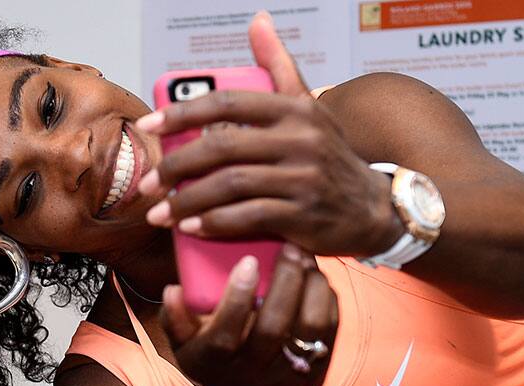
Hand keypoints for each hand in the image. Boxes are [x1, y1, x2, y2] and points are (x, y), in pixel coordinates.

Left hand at [135, 11, 402, 257]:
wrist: (373, 207)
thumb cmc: (329, 156)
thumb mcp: (308, 107)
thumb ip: (279, 66)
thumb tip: (258, 20)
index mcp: (294, 109)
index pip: (227, 103)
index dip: (182, 112)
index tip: (149, 125)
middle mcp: (301, 140)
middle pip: (221, 147)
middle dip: (176, 166)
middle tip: (150, 183)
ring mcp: (303, 179)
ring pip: (230, 185)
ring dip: (187, 201)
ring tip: (161, 213)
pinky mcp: (303, 216)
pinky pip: (247, 218)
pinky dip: (213, 224)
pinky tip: (191, 228)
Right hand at [161, 244, 338, 385]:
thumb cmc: (215, 367)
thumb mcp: (186, 350)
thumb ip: (176, 319)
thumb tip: (173, 289)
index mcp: (216, 364)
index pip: (225, 333)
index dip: (237, 297)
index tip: (247, 260)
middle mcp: (253, 373)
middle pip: (273, 328)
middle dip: (284, 282)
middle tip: (289, 247)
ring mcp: (288, 375)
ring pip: (309, 329)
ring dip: (311, 288)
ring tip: (306, 258)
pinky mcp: (318, 373)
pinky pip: (330, 332)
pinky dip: (327, 300)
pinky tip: (318, 278)